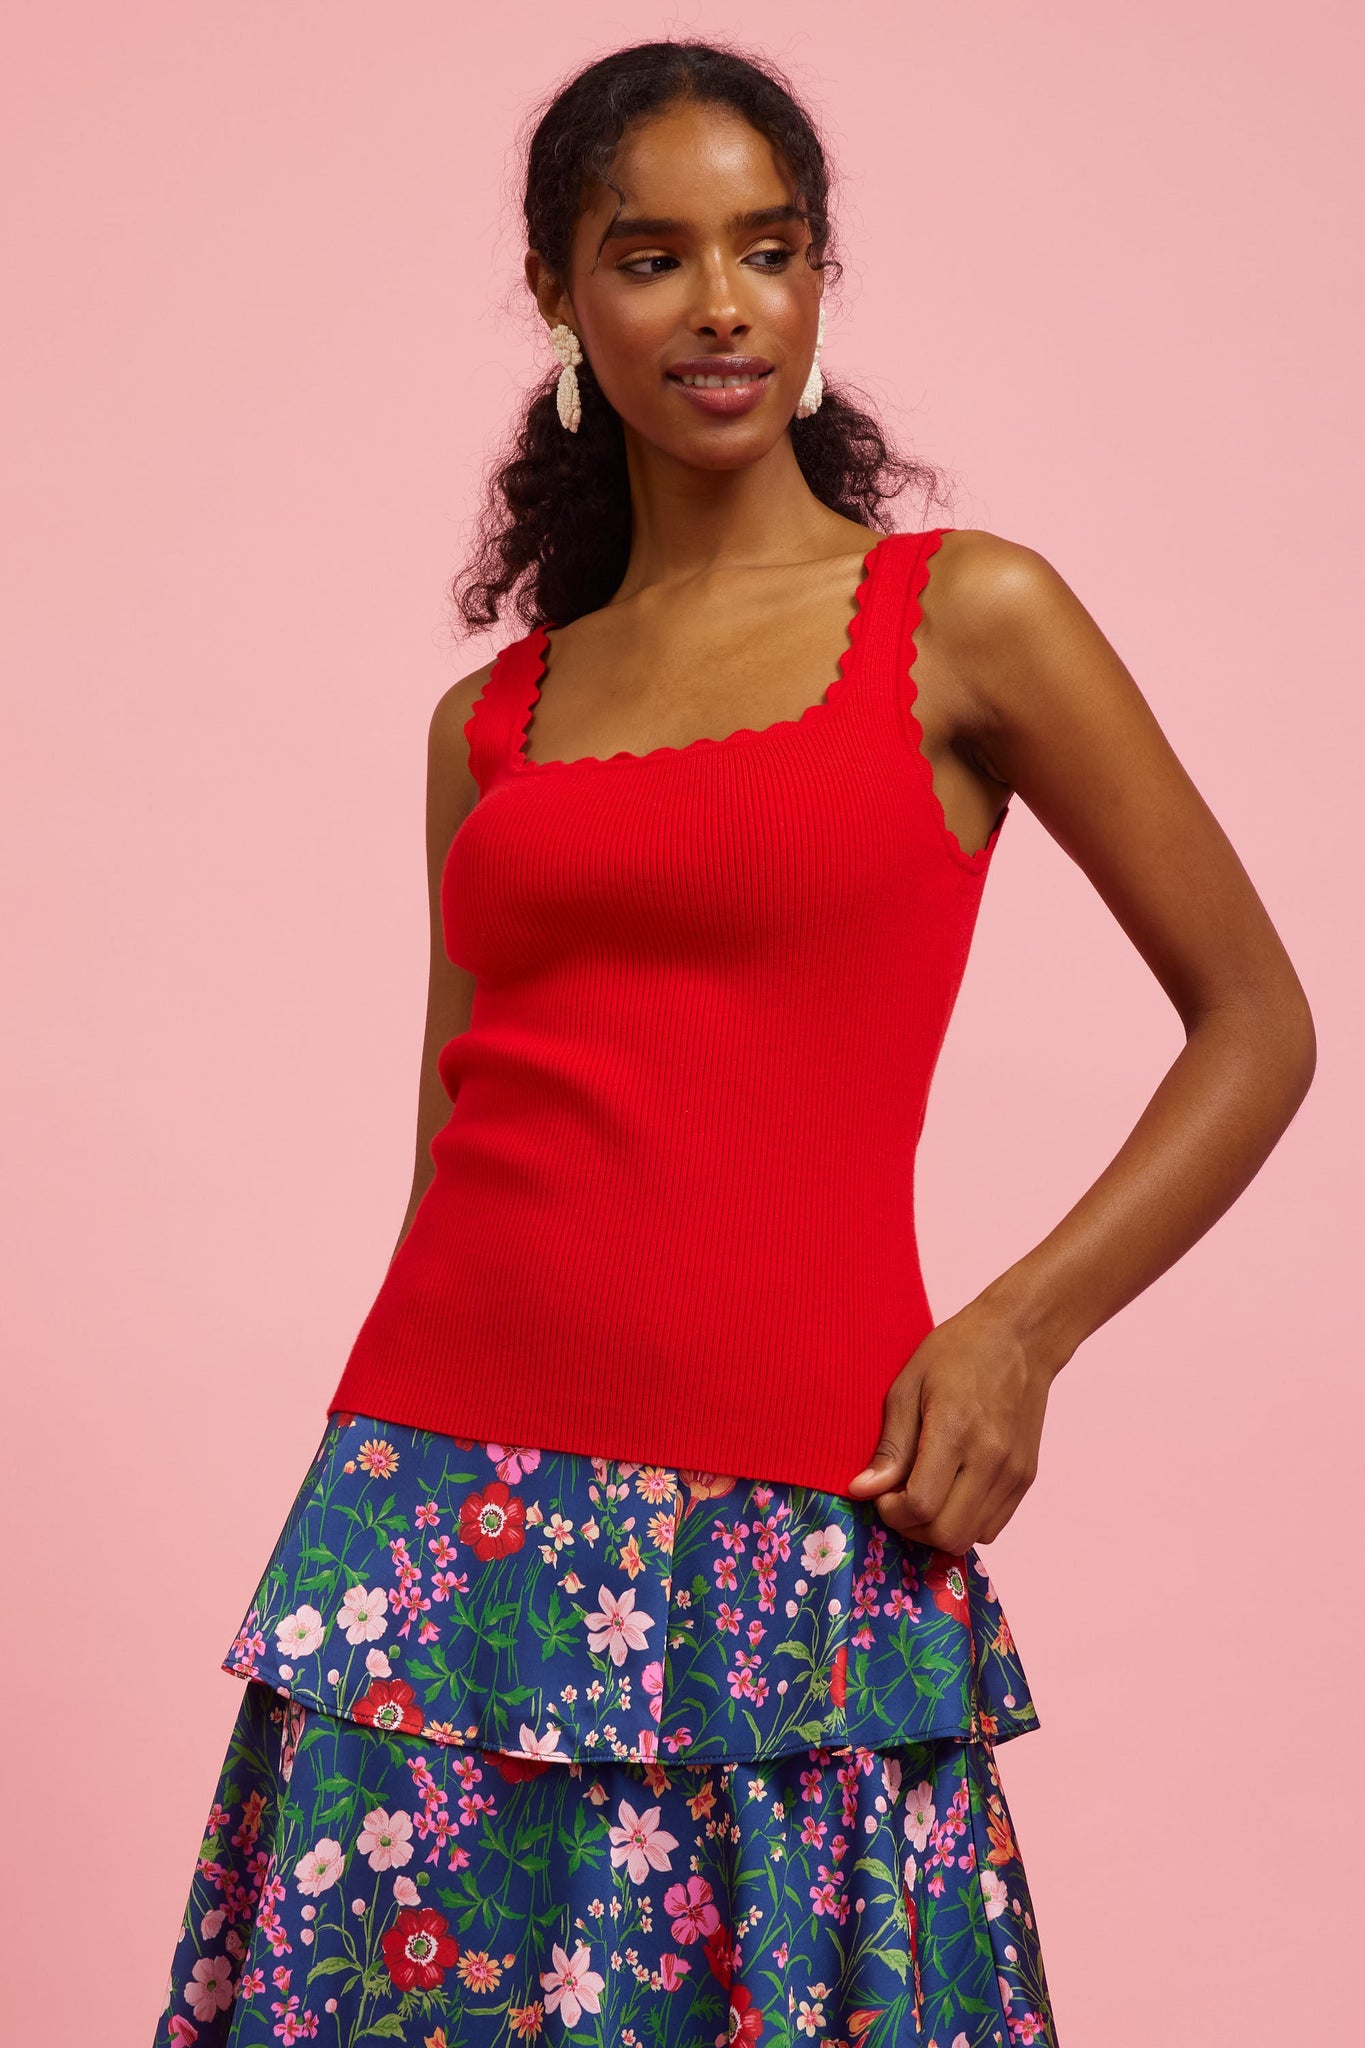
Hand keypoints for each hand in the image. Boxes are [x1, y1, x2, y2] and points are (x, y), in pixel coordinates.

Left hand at [845, 1304, 1057, 1547]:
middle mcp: (991, 1459)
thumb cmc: (959, 1352)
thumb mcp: (908, 1385)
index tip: (881, 1494)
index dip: (892, 1511)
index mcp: (955, 1430)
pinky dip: (965, 1522)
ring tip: (923, 1497)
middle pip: (947, 1534)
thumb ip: (890, 1445)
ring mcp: (1013, 1473)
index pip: (921, 1504)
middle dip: (912, 1528)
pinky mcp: (1026, 1478)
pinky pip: (992, 1526)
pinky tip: (949, 1493)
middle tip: (897, 1501)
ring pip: (972, 1538)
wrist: (1021, 1338)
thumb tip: (863, 1490)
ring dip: (938, 1530)